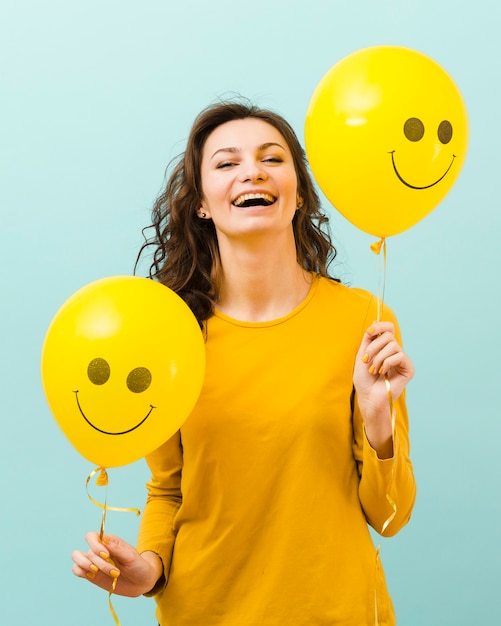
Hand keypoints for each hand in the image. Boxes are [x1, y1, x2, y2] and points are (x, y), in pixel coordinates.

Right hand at [71, 532, 162, 597]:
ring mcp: (94, 563)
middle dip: (98, 562)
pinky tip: (92, 576)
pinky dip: (80, 572)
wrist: (141, 582)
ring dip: (85, 565)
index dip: (95, 545)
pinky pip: (77, 570)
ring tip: (97, 573)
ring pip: (77, 557)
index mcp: (109, 542)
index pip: (92, 536)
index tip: (107, 555)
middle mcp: (99, 551)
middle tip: (114, 571)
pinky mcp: (91, 575)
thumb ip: (116, 549)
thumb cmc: (138, 566)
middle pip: (87, 550)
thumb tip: (102, 541)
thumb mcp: (131, 556)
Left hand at [353, 321, 413, 456]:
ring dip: (378, 358)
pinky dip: (387, 363)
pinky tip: (383, 373)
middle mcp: (395, 352)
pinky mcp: (409, 369)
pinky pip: (399, 356)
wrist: (368, 397)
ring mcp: (402, 360)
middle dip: (373, 347)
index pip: (388, 328)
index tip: (369, 332)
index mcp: (384, 347)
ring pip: (392, 345)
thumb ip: (369, 339)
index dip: (380, 326)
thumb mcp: (362, 354)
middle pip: (389, 335)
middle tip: (366, 360)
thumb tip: (375, 321)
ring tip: (374, 370)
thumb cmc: (364, 380)